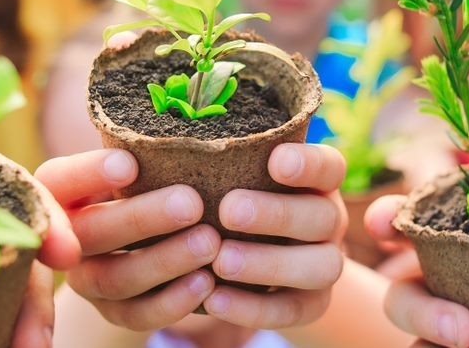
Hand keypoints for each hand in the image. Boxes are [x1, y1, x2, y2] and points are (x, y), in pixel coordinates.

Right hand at [36, 148, 218, 330]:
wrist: (137, 251)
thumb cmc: (145, 186)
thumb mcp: (138, 165)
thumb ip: (148, 150)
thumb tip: (189, 115)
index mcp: (62, 192)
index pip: (59, 180)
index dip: (88, 174)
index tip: (129, 164)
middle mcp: (66, 239)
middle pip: (90, 232)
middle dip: (142, 218)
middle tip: (191, 203)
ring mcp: (85, 281)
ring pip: (114, 278)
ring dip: (165, 261)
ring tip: (210, 242)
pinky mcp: (112, 314)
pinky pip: (136, 315)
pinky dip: (173, 301)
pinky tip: (206, 282)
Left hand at [203, 143, 348, 329]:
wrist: (261, 263)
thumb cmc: (234, 200)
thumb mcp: (229, 177)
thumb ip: (208, 164)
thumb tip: (139, 158)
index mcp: (317, 181)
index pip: (330, 166)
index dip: (309, 164)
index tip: (276, 161)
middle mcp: (329, 219)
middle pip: (324, 216)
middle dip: (277, 214)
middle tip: (229, 211)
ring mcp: (326, 262)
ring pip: (320, 266)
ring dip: (270, 264)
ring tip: (221, 262)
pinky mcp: (313, 304)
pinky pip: (293, 310)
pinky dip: (255, 308)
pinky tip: (215, 300)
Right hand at [365, 194, 468, 347]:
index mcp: (458, 243)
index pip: (405, 223)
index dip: (385, 219)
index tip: (385, 224)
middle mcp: (440, 287)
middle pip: (400, 294)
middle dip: (418, 310)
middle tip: (463, 331)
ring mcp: (444, 333)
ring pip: (414, 340)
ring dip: (436, 342)